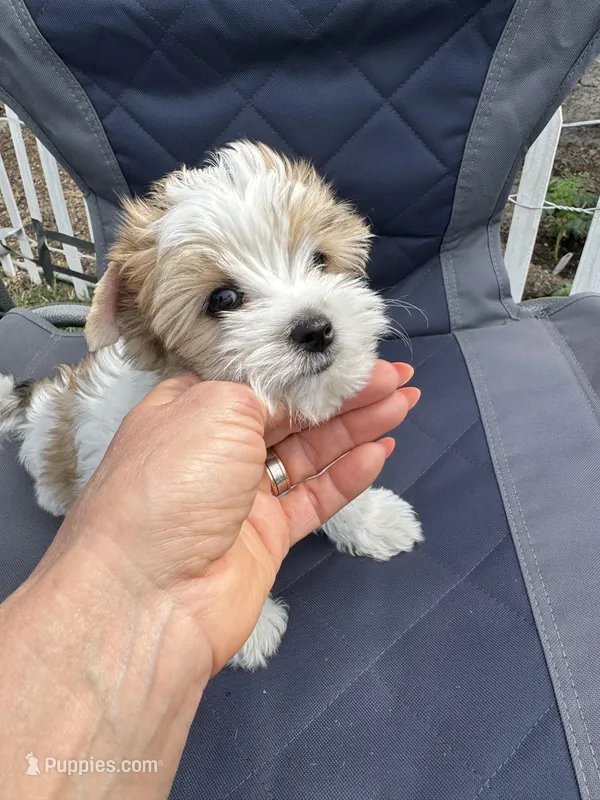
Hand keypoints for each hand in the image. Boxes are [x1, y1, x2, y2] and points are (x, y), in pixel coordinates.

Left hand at [50, 361, 417, 673]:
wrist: (149, 594)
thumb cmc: (174, 481)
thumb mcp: (215, 407)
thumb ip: (264, 392)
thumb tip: (292, 392)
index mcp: (192, 409)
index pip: (261, 378)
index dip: (309, 366)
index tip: (353, 355)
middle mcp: (216, 449)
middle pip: (292, 414)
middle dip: (344, 394)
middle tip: (397, 378)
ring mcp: (242, 496)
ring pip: (310, 454)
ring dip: (356, 428)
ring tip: (403, 404)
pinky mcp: (267, 537)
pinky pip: (313, 499)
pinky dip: (346, 477)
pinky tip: (379, 453)